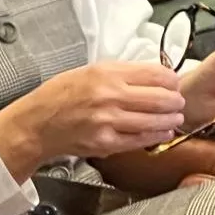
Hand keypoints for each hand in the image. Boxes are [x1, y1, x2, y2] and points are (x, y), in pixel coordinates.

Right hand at [0, 61, 185, 178]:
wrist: (35, 123)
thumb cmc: (60, 95)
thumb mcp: (92, 71)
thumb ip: (124, 72)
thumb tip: (156, 75)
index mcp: (107, 74)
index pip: (156, 74)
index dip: (172, 80)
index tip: (174, 83)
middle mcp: (109, 96)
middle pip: (161, 98)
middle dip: (175, 101)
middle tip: (178, 102)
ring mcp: (108, 121)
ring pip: (154, 121)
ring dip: (171, 120)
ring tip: (175, 118)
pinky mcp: (105, 143)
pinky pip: (140, 140)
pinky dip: (156, 136)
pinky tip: (162, 132)